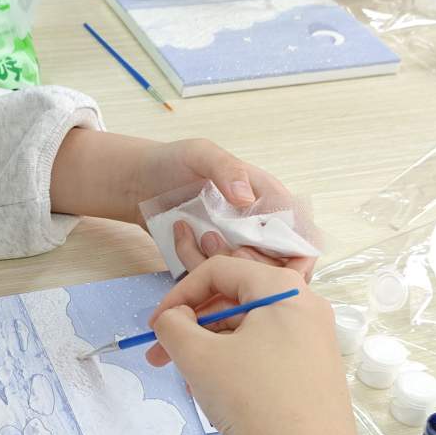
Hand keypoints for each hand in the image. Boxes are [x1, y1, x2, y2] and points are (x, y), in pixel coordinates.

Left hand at [136, 139, 315, 279]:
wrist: (137, 183)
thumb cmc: (173, 162)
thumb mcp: (200, 154)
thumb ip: (226, 170)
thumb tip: (248, 198)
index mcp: (266, 198)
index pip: (298, 230)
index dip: (293, 248)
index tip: (269, 251)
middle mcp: (255, 227)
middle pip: (277, 263)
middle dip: (255, 262)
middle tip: (224, 245)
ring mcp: (231, 247)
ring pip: (245, 277)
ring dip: (223, 263)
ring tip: (198, 234)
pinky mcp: (208, 262)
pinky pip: (212, 280)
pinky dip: (198, 266)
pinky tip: (181, 239)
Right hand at [147, 256, 364, 434]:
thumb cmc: (251, 396)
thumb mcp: (198, 355)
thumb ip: (172, 325)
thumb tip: (173, 319)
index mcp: (283, 290)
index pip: (219, 271)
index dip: (178, 294)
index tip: (155, 326)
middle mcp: (306, 308)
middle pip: (234, 301)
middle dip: (191, 327)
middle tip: (160, 358)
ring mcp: (315, 343)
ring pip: (247, 331)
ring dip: (209, 348)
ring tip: (189, 381)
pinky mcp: (316, 375)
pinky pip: (266, 354)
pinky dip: (235, 364)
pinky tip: (218, 395)